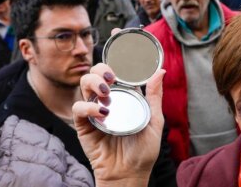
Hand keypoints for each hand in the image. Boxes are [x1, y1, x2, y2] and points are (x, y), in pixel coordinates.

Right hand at [72, 63, 165, 186]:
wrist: (130, 173)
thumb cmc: (143, 150)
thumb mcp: (154, 121)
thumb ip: (155, 96)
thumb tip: (162, 71)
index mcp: (123, 98)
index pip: (113, 74)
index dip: (113, 66)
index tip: (120, 69)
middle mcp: (106, 101)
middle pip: (95, 75)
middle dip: (100, 70)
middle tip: (111, 78)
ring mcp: (93, 112)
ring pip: (84, 85)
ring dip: (93, 83)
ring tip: (106, 93)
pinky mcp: (83, 125)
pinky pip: (78, 108)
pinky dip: (87, 107)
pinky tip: (102, 113)